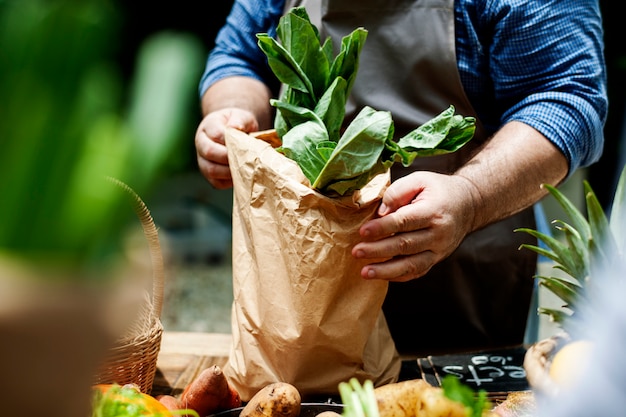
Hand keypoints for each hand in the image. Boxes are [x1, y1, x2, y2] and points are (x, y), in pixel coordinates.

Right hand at [195, 107, 258, 188]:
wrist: (233, 132)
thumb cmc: (237, 124)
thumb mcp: (241, 116)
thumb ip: (239, 120)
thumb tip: (236, 128)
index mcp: (208, 126)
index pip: (215, 134)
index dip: (230, 140)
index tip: (244, 143)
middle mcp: (201, 143)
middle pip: (209, 152)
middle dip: (229, 157)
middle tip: (245, 158)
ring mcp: (202, 160)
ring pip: (211, 170)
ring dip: (229, 171)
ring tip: (244, 168)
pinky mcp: (208, 174)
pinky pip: (216, 182)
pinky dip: (229, 182)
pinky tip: (240, 176)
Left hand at [352, 171, 477, 281]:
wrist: (468, 205)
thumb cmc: (439, 190)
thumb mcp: (420, 179)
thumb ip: (398, 192)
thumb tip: (381, 212)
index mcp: (434, 211)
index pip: (405, 221)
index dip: (383, 228)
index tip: (363, 231)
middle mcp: (439, 234)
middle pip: (405, 245)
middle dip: (378, 250)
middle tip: (356, 251)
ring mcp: (439, 250)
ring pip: (411, 264)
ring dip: (386, 270)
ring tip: (365, 272)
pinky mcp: (436, 259)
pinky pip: (416, 272)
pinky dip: (398, 276)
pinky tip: (380, 275)